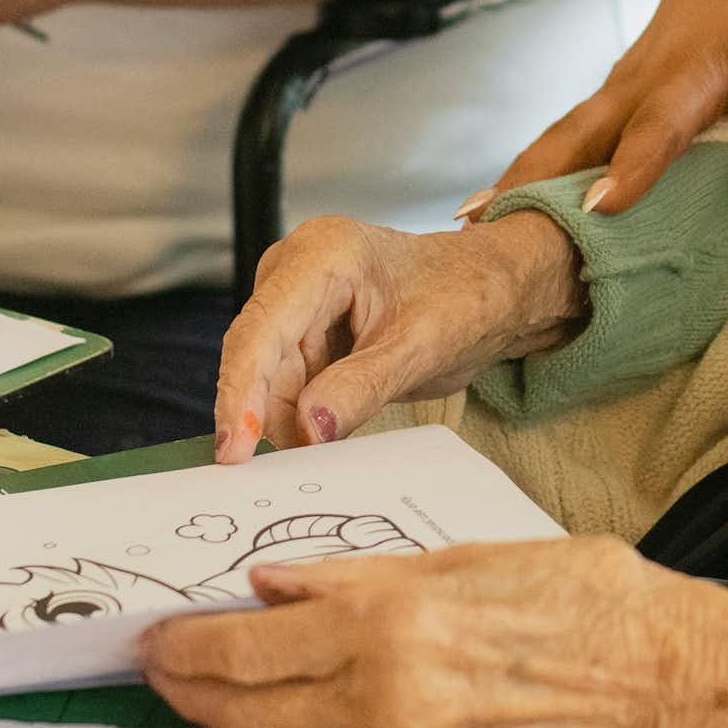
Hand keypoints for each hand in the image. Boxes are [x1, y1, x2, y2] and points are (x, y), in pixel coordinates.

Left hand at [142, 537, 681, 727]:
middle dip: (191, 694)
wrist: (662, 681)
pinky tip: (295, 726)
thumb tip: (272, 587)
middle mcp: (385, 697)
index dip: (186, 647)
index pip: (246, 647)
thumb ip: (355, 577)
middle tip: (166, 670)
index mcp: (389, 618)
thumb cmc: (576, 594)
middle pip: (244, 715)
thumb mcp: (460, 556)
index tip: (154, 638)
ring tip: (221, 702)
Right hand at [214, 210, 583, 457]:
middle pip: (257, 358)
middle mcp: (297, 269)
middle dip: (265, 417)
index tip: (235, 451)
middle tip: (287, 474)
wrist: (492, 288)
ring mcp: (296, 300)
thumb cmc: (465, 296)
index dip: (241, 393)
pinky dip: (300, 416)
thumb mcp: (421, 348)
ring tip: (325, 448)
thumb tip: (306, 431)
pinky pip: (285, 384)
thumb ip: (361, 387)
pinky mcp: (303, 329)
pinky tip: (322, 436)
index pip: (262, 329)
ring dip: (287, 422)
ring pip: (267, 379)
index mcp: (324, 254)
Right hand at [484, 0, 727, 221]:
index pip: (659, 123)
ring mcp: (615, 89)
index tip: (597, 208)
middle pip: (578, 133)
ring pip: (561, 137)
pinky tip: (503, 211)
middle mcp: (639, 81)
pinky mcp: (609, 100)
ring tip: (472, 229)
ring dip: (517, 180)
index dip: (631, 166)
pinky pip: (568, 140)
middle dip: (532, 181)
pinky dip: (534, 174)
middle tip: (488, 230)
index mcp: (692, 72)